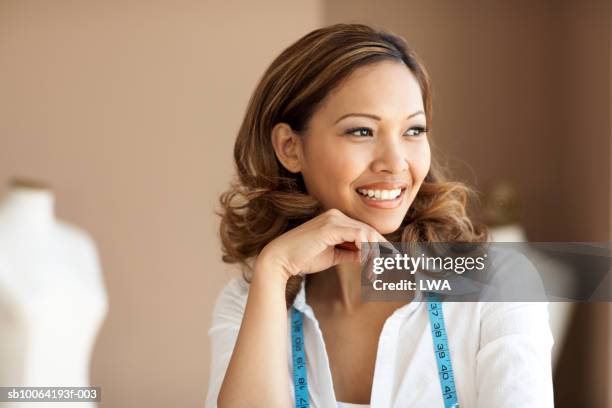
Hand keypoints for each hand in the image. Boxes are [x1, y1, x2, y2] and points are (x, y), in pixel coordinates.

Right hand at [256, 208, 396, 279]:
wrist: (280, 260)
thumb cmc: (303, 258)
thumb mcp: (333, 256)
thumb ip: (351, 253)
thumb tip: (369, 256)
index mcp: (336, 220)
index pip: (364, 231)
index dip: (380, 245)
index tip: (392, 259)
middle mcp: (336, 215)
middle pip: (369, 231)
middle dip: (384, 249)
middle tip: (395, 265)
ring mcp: (333, 219)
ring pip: (366, 234)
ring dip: (376, 253)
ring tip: (379, 271)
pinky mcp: (330, 227)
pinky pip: (357, 236)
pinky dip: (367, 249)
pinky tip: (370, 262)